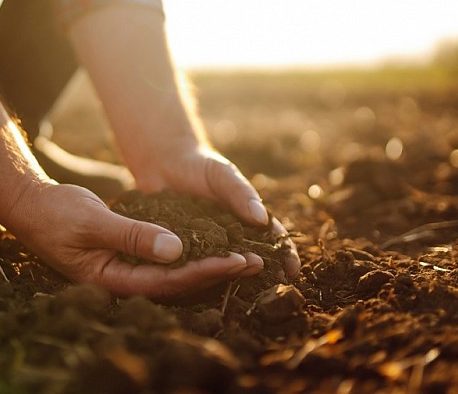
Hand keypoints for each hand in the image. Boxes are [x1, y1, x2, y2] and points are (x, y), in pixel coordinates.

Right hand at [3, 181, 262, 297]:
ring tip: (244, 257)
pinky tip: (211, 246)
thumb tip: (176, 250)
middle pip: (177, 284)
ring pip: (173, 274)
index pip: (168, 282)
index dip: (205, 272)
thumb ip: (133, 236)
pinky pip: (164, 260)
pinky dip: (189, 253)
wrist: (30, 206)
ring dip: (207, 264)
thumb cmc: (55, 213)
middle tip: (256, 262)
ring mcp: (124, 270)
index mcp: (111, 279)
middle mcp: (122, 281)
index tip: (237, 260)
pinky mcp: (126, 256)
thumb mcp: (93, 221)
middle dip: (216, 273)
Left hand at [131, 143, 300, 278]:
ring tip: (238, 293)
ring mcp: (207, 246)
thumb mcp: (223, 175)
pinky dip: (198, 277)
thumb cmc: (201, 166)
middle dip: (263, 276)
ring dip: (230, 280)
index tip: (292, 270)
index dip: (285, 255)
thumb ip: (241, 194)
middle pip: (251, 260)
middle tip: (270, 292)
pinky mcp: (182, 250)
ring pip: (222, 268)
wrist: (164, 164)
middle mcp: (230, 237)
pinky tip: (200, 288)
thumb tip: (262, 219)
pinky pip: (192, 266)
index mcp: (247, 220)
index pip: (272, 240)